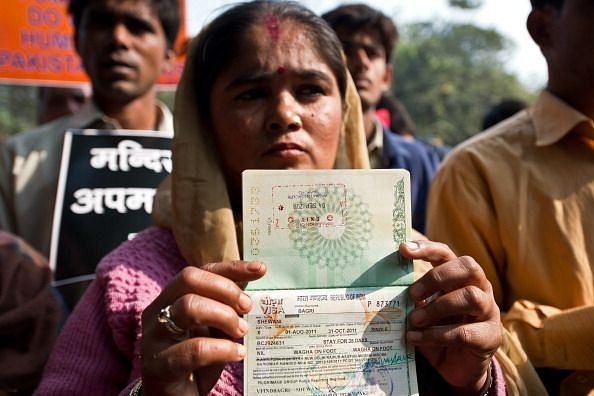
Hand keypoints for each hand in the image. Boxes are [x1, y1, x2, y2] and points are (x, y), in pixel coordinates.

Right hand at [139, 260, 265, 395]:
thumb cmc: (195, 363)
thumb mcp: (214, 330)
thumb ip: (226, 310)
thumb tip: (252, 293)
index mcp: (171, 299)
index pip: (200, 271)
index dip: (231, 267)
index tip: (260, 269)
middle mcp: (157, 312)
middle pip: (189, 279)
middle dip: (225, 289)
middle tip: (247, 308)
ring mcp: (154, 337)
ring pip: (188, 306)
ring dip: (224, 316)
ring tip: (241, 332)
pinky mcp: (158, 366)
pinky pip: (194, 349)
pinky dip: (222, 349)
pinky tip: (237, 354)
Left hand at [400, 240, 500, 393]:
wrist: (457, 368)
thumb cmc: (437, 332)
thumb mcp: (423, 312)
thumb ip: (413, 300)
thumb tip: (387, 290)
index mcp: (460, 278)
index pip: (447, 254)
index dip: (427, 249)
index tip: (403, 249)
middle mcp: (480, 289)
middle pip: (468, 267)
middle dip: (437, 277)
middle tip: (413, 294)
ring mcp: (489, 312)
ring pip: (471, 297)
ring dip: (437, 307)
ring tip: (414, 320)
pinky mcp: (490, 338)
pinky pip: (464, 332)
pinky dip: (435, 335)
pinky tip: (415, 338)